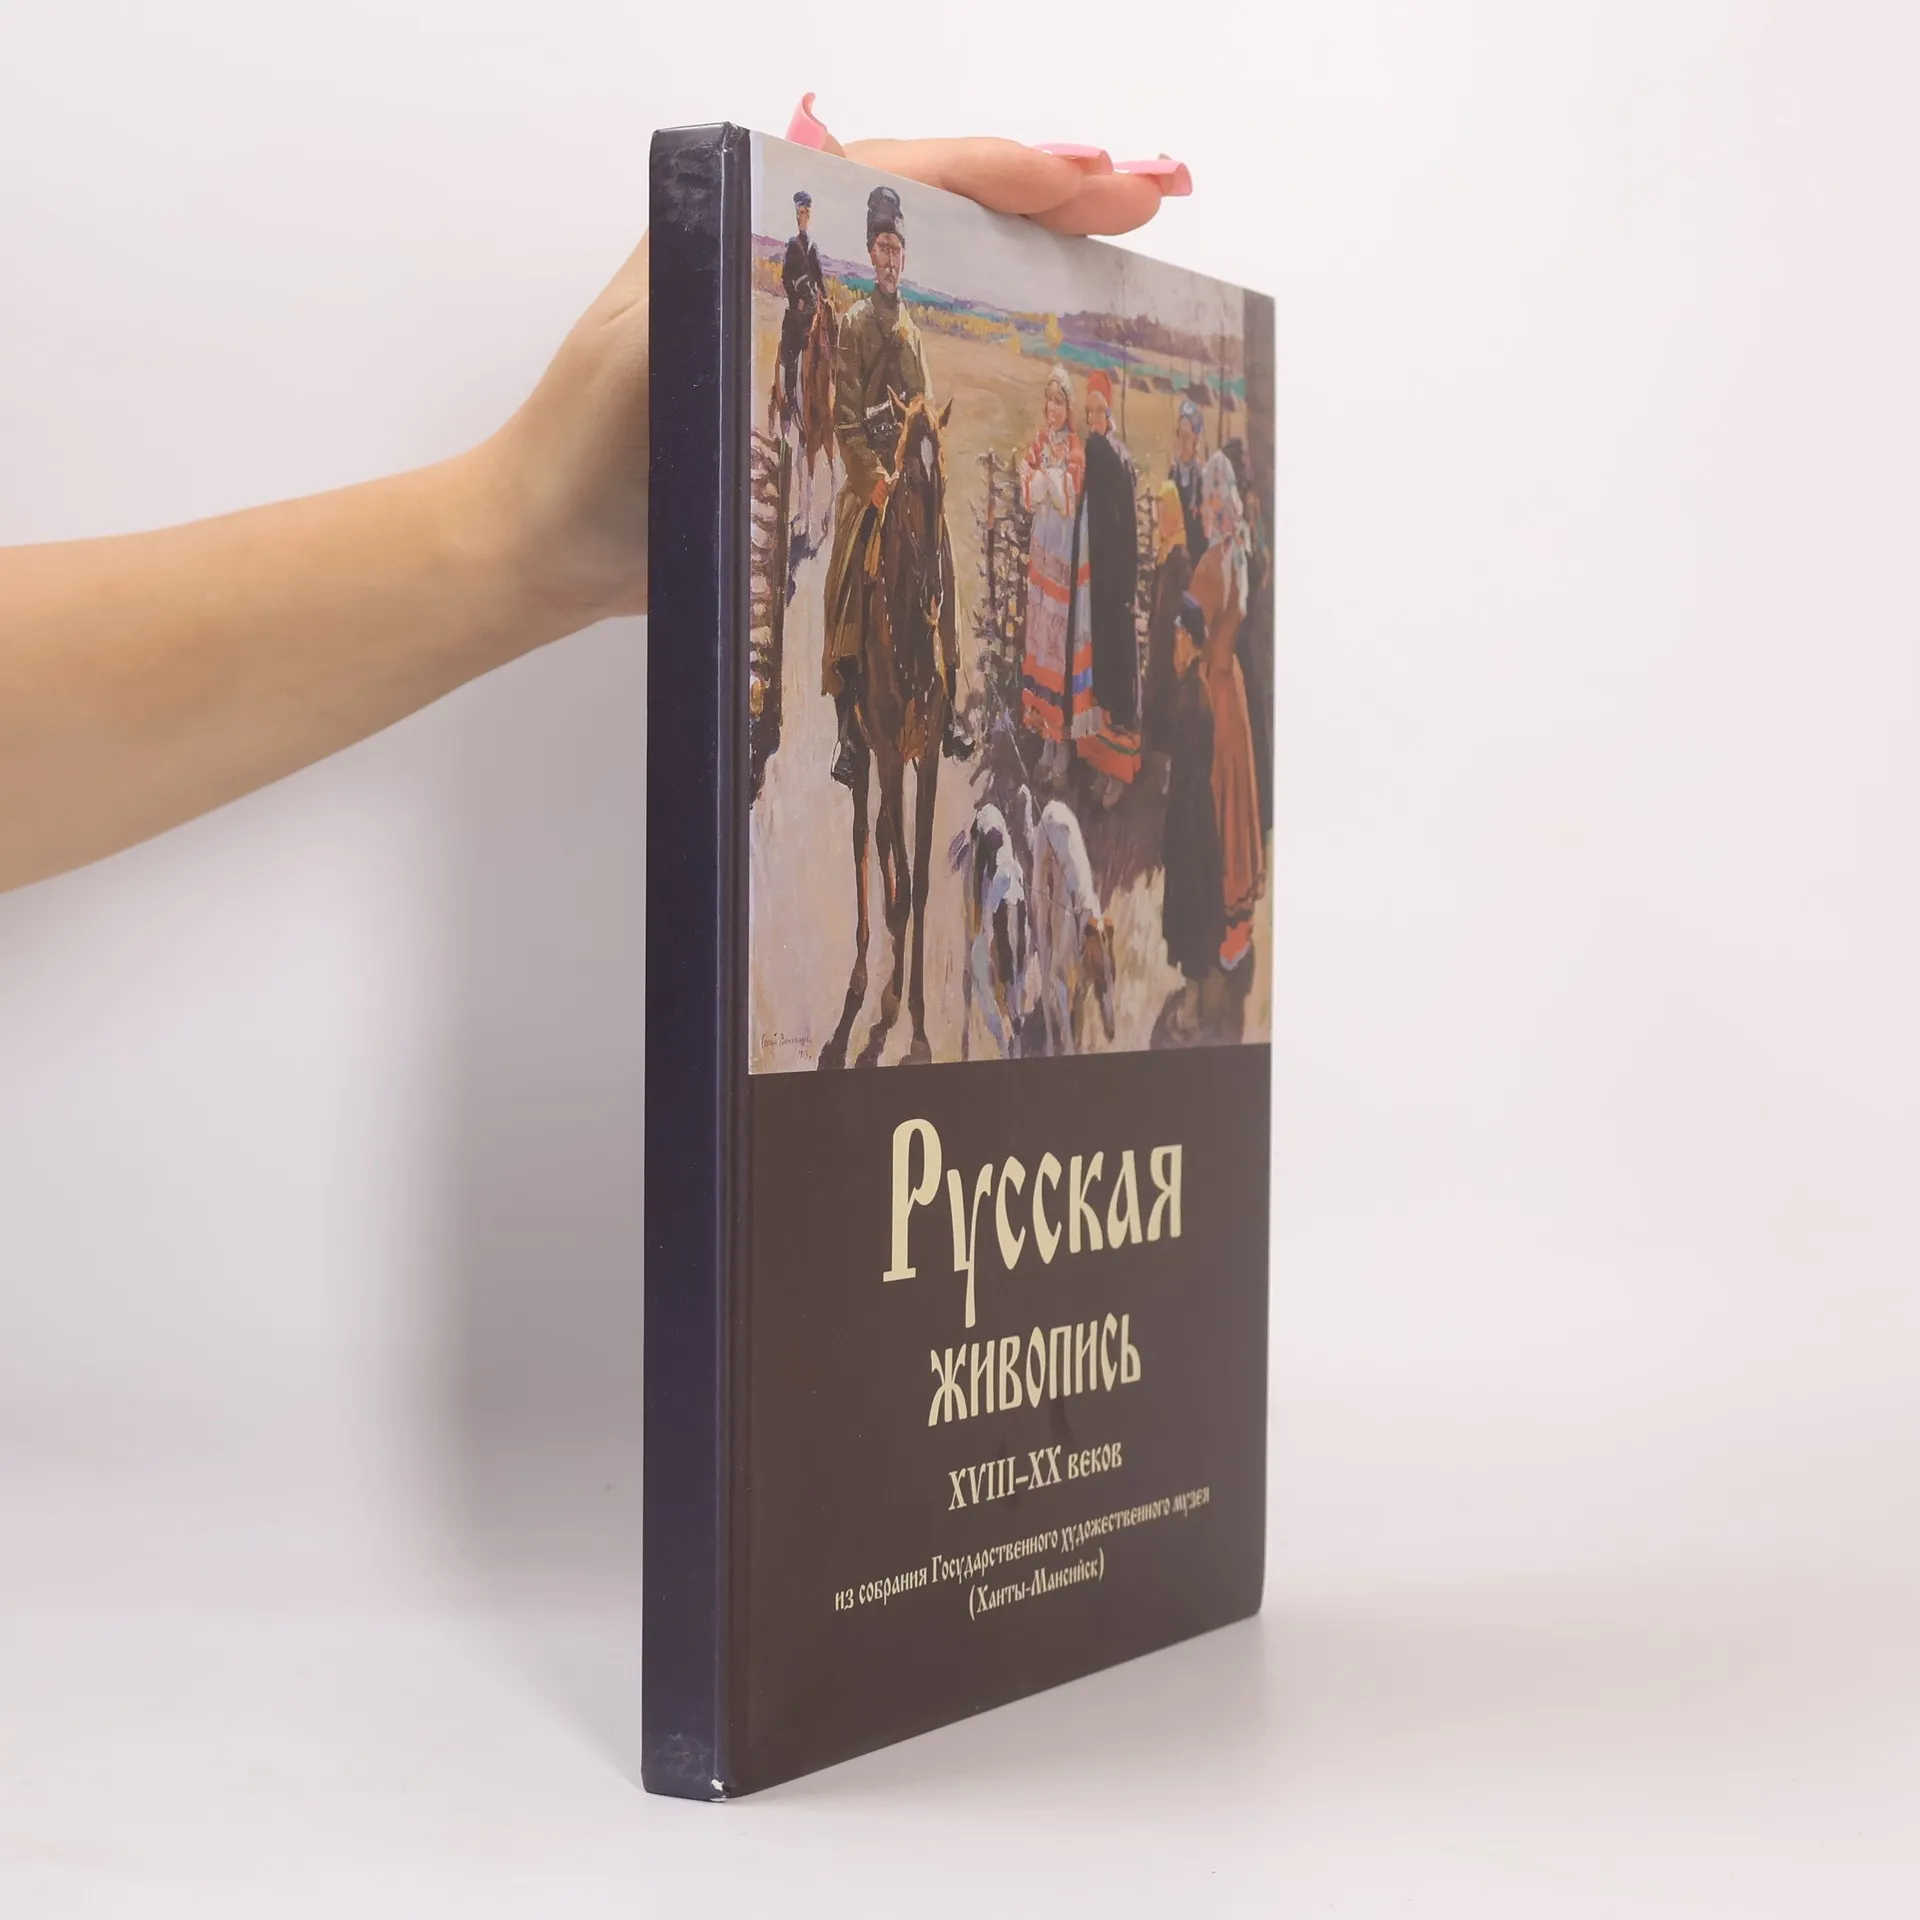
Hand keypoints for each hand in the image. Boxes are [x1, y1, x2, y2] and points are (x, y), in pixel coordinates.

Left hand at [474, 100, 1190, 637]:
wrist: (545, 544)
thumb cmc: (587, 455)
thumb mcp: (645, 358)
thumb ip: (714, 295)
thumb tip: (794, 254)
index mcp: (751, 221)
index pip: (905, 172)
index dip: (1013, 171)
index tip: (1103, 177)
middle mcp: (787, 255)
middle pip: (940, 200)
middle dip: (1050, 192)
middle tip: (1152, 194)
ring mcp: (804, 322)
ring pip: (939, 259)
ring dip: (1034, 246)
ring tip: (1122, 241)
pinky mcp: (811, 388)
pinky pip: (920, 334)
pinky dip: (992, 324)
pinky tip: (1045, 334)